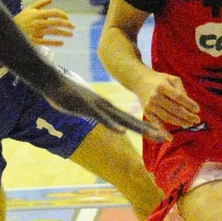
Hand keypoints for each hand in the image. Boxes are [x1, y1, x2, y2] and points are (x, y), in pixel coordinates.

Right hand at [15, 0, 73, 47]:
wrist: (9, 30)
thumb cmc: (22, 18)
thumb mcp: (29, 8)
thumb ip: (41, 3)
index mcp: (38, 14)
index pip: (54, 13)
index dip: (62, 15)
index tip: (67, 18)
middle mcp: (38, 22)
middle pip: (56, 22)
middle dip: (67, 24)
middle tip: (73, 27)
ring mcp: (36, 32)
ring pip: (53, 32)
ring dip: (64, 33)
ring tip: (71, 34)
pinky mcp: (34, 40)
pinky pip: (47, 42)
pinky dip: (55, 42)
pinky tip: (62, 43)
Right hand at [39, 69, 167, 141]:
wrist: (53, 82)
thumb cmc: (69, 95)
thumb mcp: (88, 107)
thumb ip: (97, 114)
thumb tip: (106, 122)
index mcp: (108, 109)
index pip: (132, 120)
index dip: (148, 128)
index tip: (163, 135)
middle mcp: (107, 108)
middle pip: (133, 121)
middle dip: (150, 129)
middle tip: (167, 138)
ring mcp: (98, 107)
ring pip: (122, 119)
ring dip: (139, 127)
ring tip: (154, 134)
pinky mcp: (87, 107)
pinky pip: (102, 118)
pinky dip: (112, 125)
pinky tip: (121, 131)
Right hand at [138, 71, 202, 131]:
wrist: (140, 81)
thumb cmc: (160, 80)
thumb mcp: (171, 79)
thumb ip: (181, 89)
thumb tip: (188, 104)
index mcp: (162, 86)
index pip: (178, 97)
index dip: (189, 104)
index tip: (198, 110)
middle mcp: (155, 96)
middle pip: (174, 109)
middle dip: (188, 116)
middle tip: (197, 120)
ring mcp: (150, 106)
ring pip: (168, 117)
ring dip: (180, 122)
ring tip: (190, 124)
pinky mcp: (147, 113)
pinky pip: (156, 124)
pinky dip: (163, 132)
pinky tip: (170, 138)